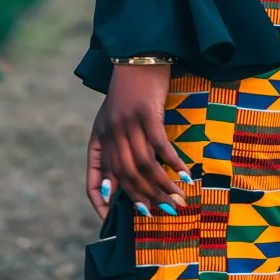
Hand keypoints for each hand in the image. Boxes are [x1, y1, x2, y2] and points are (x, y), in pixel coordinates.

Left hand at [86, 64, 192, 217]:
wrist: (136, 58)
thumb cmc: (127, 93)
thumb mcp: (112, 122)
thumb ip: (113, 151)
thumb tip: (115, 188)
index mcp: (99, 138)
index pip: (93, 179)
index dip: (100, 202)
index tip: (110, 222)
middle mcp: (110, 134)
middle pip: (126, 176)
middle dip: (145, 198)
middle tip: (164, 213)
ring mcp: (128, 124)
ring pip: (145, 165)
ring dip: (163, 186)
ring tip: (179, 200)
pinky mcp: (147, 114)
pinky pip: (160, 146)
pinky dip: (174, 163)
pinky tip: (187, 174)